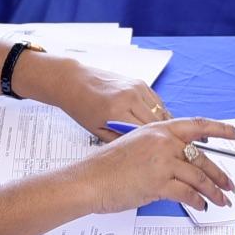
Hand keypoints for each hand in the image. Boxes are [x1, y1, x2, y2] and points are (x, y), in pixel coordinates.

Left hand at [49, 61, 171, 140]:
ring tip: (154, 135)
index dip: (149, 145)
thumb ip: (119, 140)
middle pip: (157, 122)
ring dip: (160, 124)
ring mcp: (137, 87)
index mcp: (117, 110)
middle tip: (155, 147)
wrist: (74, 81)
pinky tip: (149, 121)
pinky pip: (157, 101)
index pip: (145, 133)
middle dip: (157, 136)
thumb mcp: (97, 131)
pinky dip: (157, 112)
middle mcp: (130, 96)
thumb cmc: (81, 107)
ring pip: (161, 111)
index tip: (151, 153)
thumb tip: (138, 148)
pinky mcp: (140, 82)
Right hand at [76, 118, 234, 213]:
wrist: (89, 180)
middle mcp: (163, 142)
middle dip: (220, 174)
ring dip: (213, 191)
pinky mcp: (158, 183)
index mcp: (159, 129)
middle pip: (201, 157)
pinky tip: (201, 206)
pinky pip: (187, 193)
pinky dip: (197, 201)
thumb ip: (161, 148)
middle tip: (229, 184)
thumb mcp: (137, 145)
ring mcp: (162, 162)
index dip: (222, 129)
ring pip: (199, 176)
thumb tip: (183, 160)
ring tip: (221, 200)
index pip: (198, 125)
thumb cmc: (108, 166)